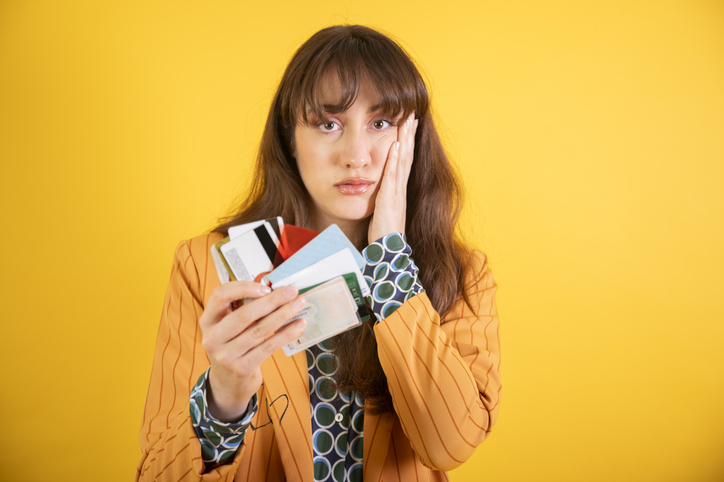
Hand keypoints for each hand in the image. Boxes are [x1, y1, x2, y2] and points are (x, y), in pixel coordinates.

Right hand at [199, 281, 305, 421]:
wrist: (228, 384)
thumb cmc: (233, 347)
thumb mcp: (228, 328)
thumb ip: (242, 310)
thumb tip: (275, 290)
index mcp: (208, 321)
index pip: (220, 295)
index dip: (243, 288)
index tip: (265, 287)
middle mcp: (213, 338)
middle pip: (244, 314)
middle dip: (272, 300)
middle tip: (292, 291)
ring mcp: (226, 355)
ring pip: (259, 330)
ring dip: (283, 315)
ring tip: (299, 304)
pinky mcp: (242, 368)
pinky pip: (268, 346)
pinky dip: (286, 334)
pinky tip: (298, 325)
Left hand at [368, 113, 417, 243]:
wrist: (389, 250)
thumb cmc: (384, 232)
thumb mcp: (383, 209)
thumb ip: (383, 196)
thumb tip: (379, 187)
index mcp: (398, 189)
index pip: (404, 160)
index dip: (407, 141)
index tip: (409, 124)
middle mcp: (400, 187)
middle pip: (407, 156)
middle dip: (409, 134)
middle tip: (412, 114)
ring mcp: (397, 192)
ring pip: (402, 161)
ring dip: (405, 140)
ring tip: (407, 122)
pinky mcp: (390, 199)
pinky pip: (392, 176)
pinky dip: (395, 160)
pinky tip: (396, 146)